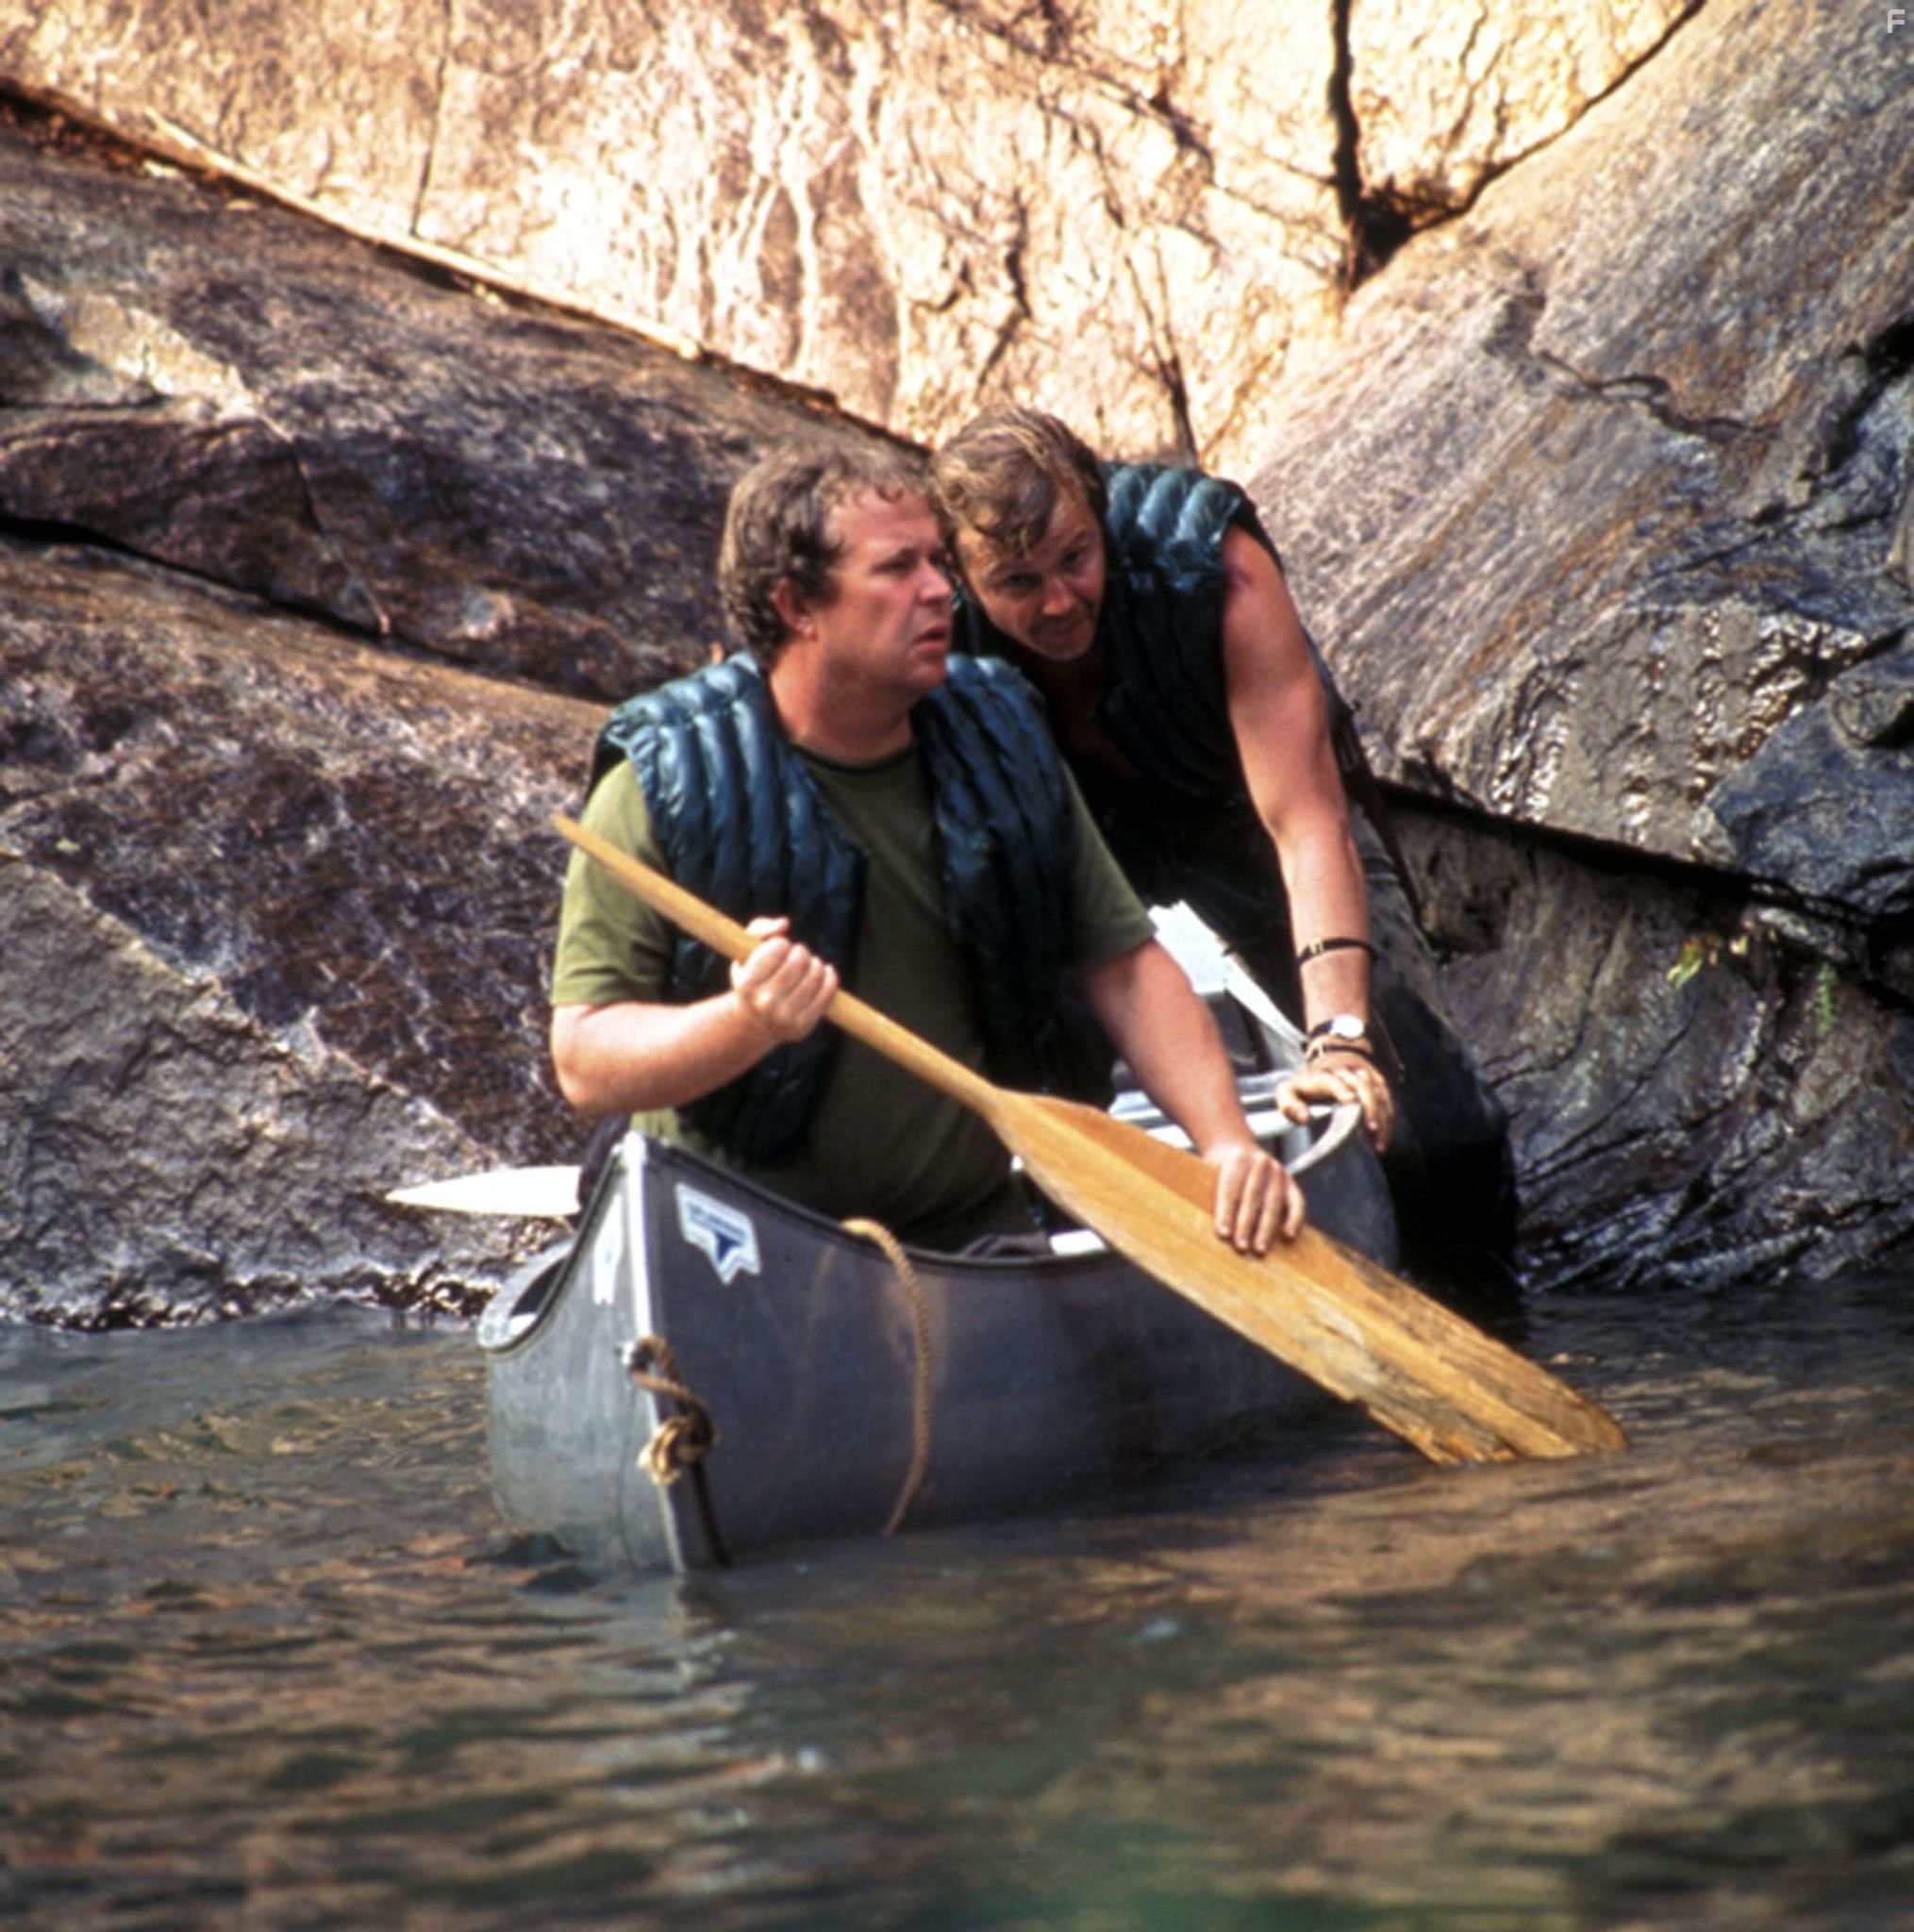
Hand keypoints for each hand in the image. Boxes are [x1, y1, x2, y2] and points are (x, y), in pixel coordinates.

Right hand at [729, 917, 838, 1044]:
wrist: (754, 1022)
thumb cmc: (752, 977)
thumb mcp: (744, 951)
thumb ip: (760, 929)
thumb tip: (784, 924)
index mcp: (746, 984)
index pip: (777, 948)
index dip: (781, 943)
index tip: (779, 949)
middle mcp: (765, 1003)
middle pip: (799, 960)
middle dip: (801, 951)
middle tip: (796, 955)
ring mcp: (785, 1017)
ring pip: (816, 975)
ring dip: (816, 963)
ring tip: (809, 964)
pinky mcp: (804, 1025)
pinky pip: (828, 992)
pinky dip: (830, 976)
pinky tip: (825, 971)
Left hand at [1201, 1134, 1305, 1253]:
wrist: (1237, 1148)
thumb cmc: (1220, 1170)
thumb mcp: (1208, 1172)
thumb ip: (1209, 1193)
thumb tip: (1208, 1226)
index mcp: (1237, 1158)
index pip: (1230, 1189)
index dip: (1226, 1212)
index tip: (1223, 1234)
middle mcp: (1260, 1162)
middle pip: (1252, 1197)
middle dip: (1246, 1224)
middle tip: (1241, 1247)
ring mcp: (1278, 1172)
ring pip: (1272, 1203)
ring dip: (1266, 1228)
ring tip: (1259, 1248)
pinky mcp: (1291, 1183)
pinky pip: (1297, 1202)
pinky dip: (1294, 1219)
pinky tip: (1287, 1235)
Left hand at [1277, 1049, 1394, 1152]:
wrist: (1327, 1059)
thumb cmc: (1306, 1084)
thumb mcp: (1288, 1092)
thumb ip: (1290, 1106)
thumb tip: (1305, 1118)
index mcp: (1322, 1075)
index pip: (1333, 1081)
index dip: (1341, 1089)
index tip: (1350, 1101)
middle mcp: (1345, 1070)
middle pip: (1361, 1086)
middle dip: (1369, 1107)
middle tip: (1372, 1130)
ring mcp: (1363, 1073)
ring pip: (1377, 1092)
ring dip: (1382, 1117)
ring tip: (1380, 1143)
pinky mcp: (1376, 1079)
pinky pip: (1386, 1097)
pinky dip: (1388, 1117)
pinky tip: (1385, 1136)